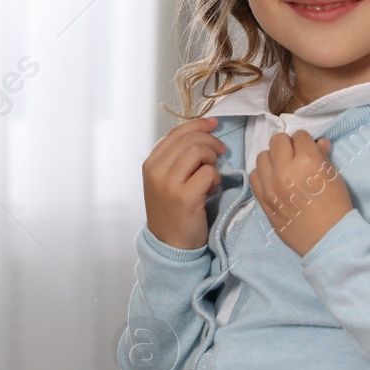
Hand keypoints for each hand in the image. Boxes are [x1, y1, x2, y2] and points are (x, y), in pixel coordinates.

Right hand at [142, 117, 226, 249]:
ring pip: (198, 151)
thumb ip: (176, 159)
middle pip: (189, 139)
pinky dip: (215, 178)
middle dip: (210, 142)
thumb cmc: (173, 211)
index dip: (198, 124)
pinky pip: (208, 172)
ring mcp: (169, 184)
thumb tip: (202, 133)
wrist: (169, 245)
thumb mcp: (165, 181)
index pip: (176, 133)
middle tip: (220, 154)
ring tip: (212, 174)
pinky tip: (211, 189)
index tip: (215, 124)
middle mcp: (156, 171)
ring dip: (212, 159)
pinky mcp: (185, 197)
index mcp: (150, 164)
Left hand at [249, 130, 350, 256]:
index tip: (308, 150)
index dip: (304, 142)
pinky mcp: (262, 199)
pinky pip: (254, 176)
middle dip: (287, 146)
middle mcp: (286, 170)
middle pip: (277, 141)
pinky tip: (273, 181)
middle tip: (295, 158)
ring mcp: (271, 185)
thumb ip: (323, 157)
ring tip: (283, 169)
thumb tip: (319, 142)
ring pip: (262, 156)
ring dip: (273, 159)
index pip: (299, 136)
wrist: (327, 238)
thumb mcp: (334, 177)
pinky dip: (262, 175)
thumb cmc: (337, 206)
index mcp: (308, 161)